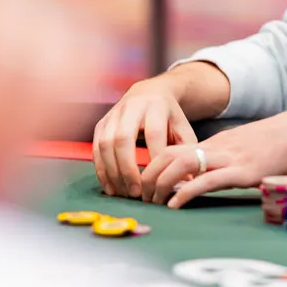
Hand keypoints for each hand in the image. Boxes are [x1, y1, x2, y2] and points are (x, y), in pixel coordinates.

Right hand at [92, 75, 197, 198]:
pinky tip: (111, 187)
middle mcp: (131, 107)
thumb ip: (186, 151)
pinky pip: (96, 149)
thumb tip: (189, 179)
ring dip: (113, 172)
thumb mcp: (182, 128)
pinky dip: (101, 170)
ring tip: (124, 193)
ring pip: (106, 144)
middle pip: (123, 138)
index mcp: (156, 105)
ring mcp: (113, 115)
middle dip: (128, 169)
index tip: (159, 181)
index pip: (154, 133)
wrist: (150, 93)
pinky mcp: (101, 124)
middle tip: (137, 192)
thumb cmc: (169, 117)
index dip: (155, 157)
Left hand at [139, 104, 286, 207]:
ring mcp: (230, 159)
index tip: (143, 185)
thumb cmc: (278, 141)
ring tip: (153, 202)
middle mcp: (217, 148)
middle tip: (142, 197)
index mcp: (216, 143)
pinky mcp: (244, 172)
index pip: (172, 150)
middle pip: (169, 156)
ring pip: (182, 165)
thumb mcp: (244, 146)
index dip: (151, 166)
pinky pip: (207, 181)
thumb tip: (207, 174)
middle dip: (148, 176)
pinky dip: (186, 192)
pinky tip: (176, 204)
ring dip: (161, 185)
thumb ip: (224, 157)